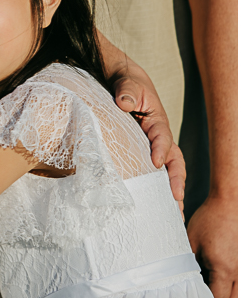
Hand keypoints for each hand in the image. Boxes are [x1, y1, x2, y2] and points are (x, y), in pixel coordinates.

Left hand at [113, 74, 185, 206]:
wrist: (121, 83)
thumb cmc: (125, 83)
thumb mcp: (126, 82)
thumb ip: (127, 91)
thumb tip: (124, 103)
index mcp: (156, 121)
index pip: (163, 137)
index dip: (161, 150)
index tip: (156, 163)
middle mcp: (158, 137)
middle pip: (173, 161)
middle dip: (176, 181)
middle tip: (176, 201)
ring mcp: (151, 147)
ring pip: (166, 172)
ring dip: (171, 193)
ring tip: (174, 216)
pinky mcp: (142, 154)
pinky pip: (152, 173)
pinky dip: (157, 190)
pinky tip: (156, 208)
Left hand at [187, 196, 237, 297]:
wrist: (233, 201)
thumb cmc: (211, 218)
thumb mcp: (192, 240)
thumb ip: (187, 262)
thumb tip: (179, 279)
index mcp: (224, 269)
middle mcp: (240, 272)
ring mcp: (247, 268)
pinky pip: (245, 285)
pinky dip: (238, 291)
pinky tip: (227, 287)